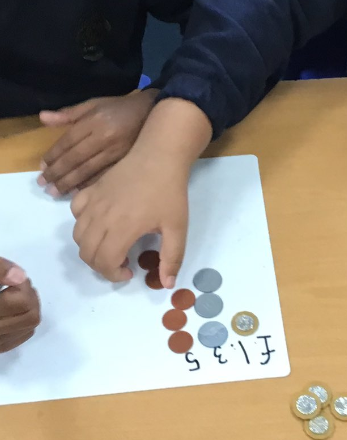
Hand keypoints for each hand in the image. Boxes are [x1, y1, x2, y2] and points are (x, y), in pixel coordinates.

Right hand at [0, 259, 40, 352]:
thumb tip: (20, 277)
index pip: (21, 303)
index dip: (23, 285)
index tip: (13, 276)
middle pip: (31, 317)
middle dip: (29, 296)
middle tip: (17, 283)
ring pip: (29, 328)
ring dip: (29, 307)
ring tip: (14, 292)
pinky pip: (21, 337)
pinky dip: (23, 320)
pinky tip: (12, 308)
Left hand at [38, 90, 157, 195]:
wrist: (152, 112)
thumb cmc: (119, 108)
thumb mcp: (94, 103)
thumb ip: (68, 113)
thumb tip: (42, 118)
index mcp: (94, 121)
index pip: (68, 141)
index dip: (53, 155)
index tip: (42, 167)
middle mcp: (104, 137)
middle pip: (75, 159)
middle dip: (57, 173)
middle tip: (43, 184)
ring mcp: (116, 151)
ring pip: (88, 170)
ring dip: (70, 183)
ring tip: (55, 192)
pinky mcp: (125, 162)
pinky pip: (104, 176)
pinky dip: (89, 185)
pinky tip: (78, 193)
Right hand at [71, 99, 211, 286]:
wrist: (159, 155)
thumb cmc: (170, 192)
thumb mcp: (178, 227)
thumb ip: (172, 257)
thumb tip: (167, 284)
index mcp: (122, 229)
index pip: (104, 262)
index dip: (113, 274)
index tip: (130, 271)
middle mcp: (102, 217)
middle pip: (87, 253)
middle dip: (101, 265)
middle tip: (120, 261)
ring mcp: (93, 202)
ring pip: (78, 235)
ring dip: (91, 247)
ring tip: (111, 245)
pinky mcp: (91, 190)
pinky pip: (75, 212)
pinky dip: (82, 222)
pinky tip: (100, 221)